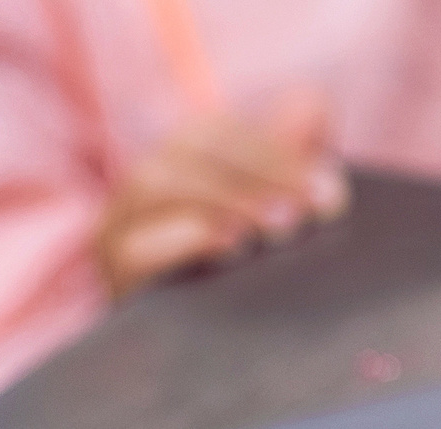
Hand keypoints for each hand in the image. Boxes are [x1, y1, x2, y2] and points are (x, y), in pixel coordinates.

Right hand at [96, 89, 347, 297]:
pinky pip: (134, 247)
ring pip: (155, 182)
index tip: (328, 189)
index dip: (278, 153)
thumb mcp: (279, 195)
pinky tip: (234, 246)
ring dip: (224, 198)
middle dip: (258, 172)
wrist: (205, 338)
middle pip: (188, 146)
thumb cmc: (249, 249)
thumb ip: (295, 148)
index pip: (221, 130)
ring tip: (278, 226)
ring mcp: (117, 225)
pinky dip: (188, 239)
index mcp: (181, 153)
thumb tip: (313, 102)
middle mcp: (142, 180)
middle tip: (308, 209)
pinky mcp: (112, 273)